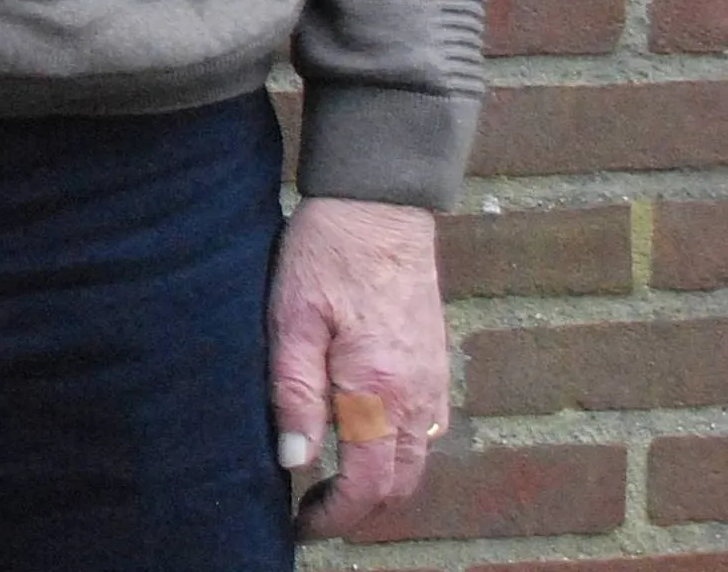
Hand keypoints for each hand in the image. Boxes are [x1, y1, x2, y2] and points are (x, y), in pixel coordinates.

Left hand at [269, 194, 450, 537]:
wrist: (378, 204)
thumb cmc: (327, 255)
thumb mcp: (291, 320)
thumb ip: (294, 393)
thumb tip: (294, 461)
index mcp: (378, 390)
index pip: (368, 485)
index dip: (336, 516)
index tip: (304, 524)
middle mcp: (417, 395)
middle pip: (401, 485)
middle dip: (362, 510)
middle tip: (316, 511)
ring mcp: (433, 380)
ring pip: (417, 460)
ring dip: (382, 483)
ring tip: (334, 481)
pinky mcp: (436, 362)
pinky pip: (425, 429)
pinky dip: (398, 451)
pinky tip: (363, 437)